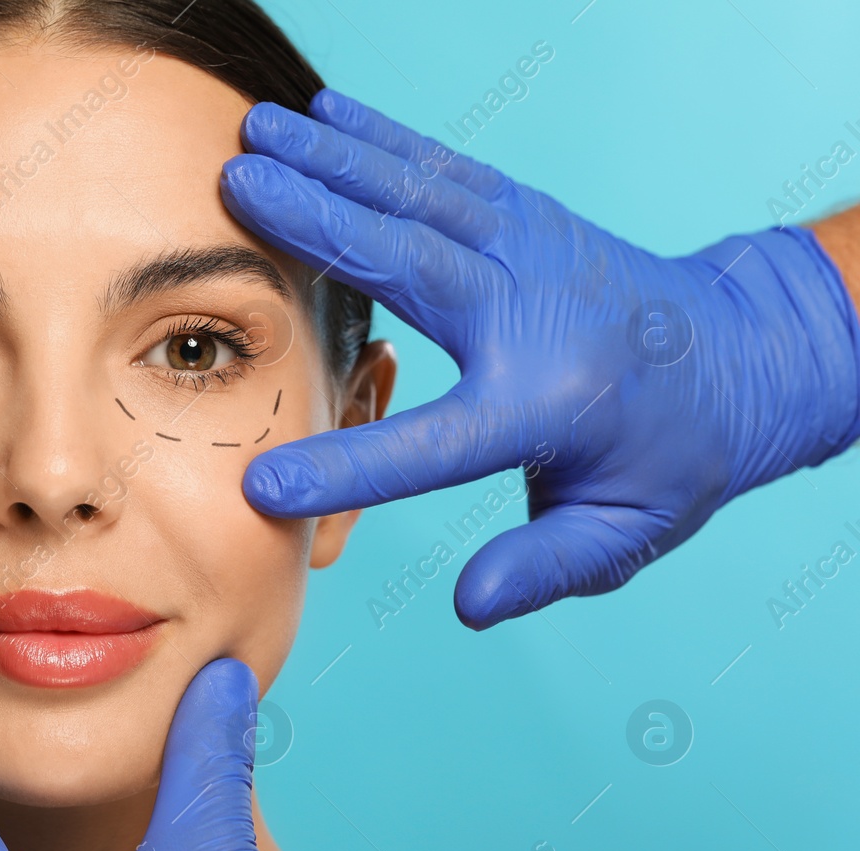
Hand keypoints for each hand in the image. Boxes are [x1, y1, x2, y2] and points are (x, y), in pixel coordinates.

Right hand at [220, 89, 859, 628]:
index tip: (264, 486)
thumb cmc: (671, 454)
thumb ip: (545, 568)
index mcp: (549, 405)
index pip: (436, 446)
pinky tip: (324, 114)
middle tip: (234, 188)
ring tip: (256, 131)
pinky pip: (443, 170)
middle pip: (410, 264)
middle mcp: (534, 313)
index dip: (351, 471)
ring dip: (332, 161)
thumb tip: (470, 606)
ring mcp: (531, 249)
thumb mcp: (624, 534)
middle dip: (317, 223)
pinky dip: (381, 138)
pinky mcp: (527, 215)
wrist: (743, 357)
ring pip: (418, 196)